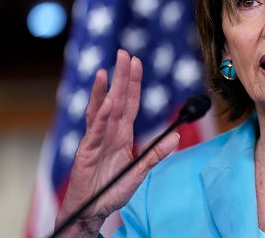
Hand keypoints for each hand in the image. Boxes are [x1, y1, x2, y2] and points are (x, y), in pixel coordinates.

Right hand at [54, 49, 179, 236]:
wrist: (92, 210)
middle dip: (121, 77)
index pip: (130, 103)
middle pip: (117, 100)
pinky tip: (106, 102)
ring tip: (107, 70)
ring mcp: (95, 140)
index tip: (136, 63)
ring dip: (106, 90)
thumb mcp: (140, 171)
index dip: (133, 83)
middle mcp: (108, 133)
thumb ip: (157, 154)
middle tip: (123, 54)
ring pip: (102, 110)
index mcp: (121, 135)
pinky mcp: (87, 152)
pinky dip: (100, 116)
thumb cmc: (112, 191)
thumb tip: (177, 136)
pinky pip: (95, 131)